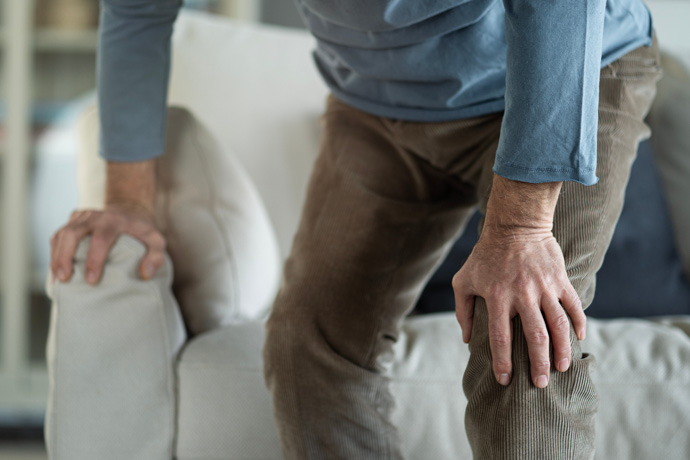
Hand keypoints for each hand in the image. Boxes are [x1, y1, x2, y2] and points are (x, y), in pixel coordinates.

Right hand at [50, 204, 165, 284]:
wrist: (129, 209)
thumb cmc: (142, 231)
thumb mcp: (156, 241)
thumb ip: (156, 257)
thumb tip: (145, 274)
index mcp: (114, 220)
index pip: (100, 239)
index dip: (94, 260)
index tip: (91, 280)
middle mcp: (94, 216)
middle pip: (72, 233)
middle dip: (65, 257)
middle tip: (65, 279)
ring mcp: (80, 217)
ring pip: (61, 234)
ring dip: (56, 257)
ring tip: (58, 279)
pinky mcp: (72, 221)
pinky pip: (58, 236)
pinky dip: (54, 253)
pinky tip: (56, 271)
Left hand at [452, 229, 585, 388]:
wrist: (514, 225)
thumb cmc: (484, 255)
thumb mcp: (464, 280)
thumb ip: (462, 310)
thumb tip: (467, 339)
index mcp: (496, 296)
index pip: (500, 337)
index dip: (502, 362)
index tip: (505, 380)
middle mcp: (522, 294)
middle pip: (534, 336)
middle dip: (538, 364)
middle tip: (540, 384)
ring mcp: (543, 287)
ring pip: (558, 324)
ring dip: (562, 349)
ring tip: (562, 367)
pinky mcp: (559, 279)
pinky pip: (573, 305)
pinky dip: (579, 323)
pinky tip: (580, 339)